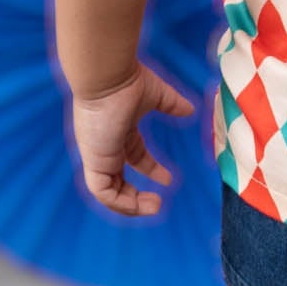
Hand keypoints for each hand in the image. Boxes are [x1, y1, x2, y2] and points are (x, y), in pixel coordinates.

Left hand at [70, 63, 193, 216]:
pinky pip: (102, 192)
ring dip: (130, 205)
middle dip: (137, 195)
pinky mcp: (94, 162)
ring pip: (109, 192)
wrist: (108, 77)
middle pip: (118, 180)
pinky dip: (120, 203)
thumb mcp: (158, 95)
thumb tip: (191, 109)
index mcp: (119, 131)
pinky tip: (141, 205)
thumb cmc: (128, 81)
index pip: (133, 157)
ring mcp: (98, 155)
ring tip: (154, 208)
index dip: (150, 170)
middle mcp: (105, 147)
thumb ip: (173, 104)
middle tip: (158, 203)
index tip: (169, 179)